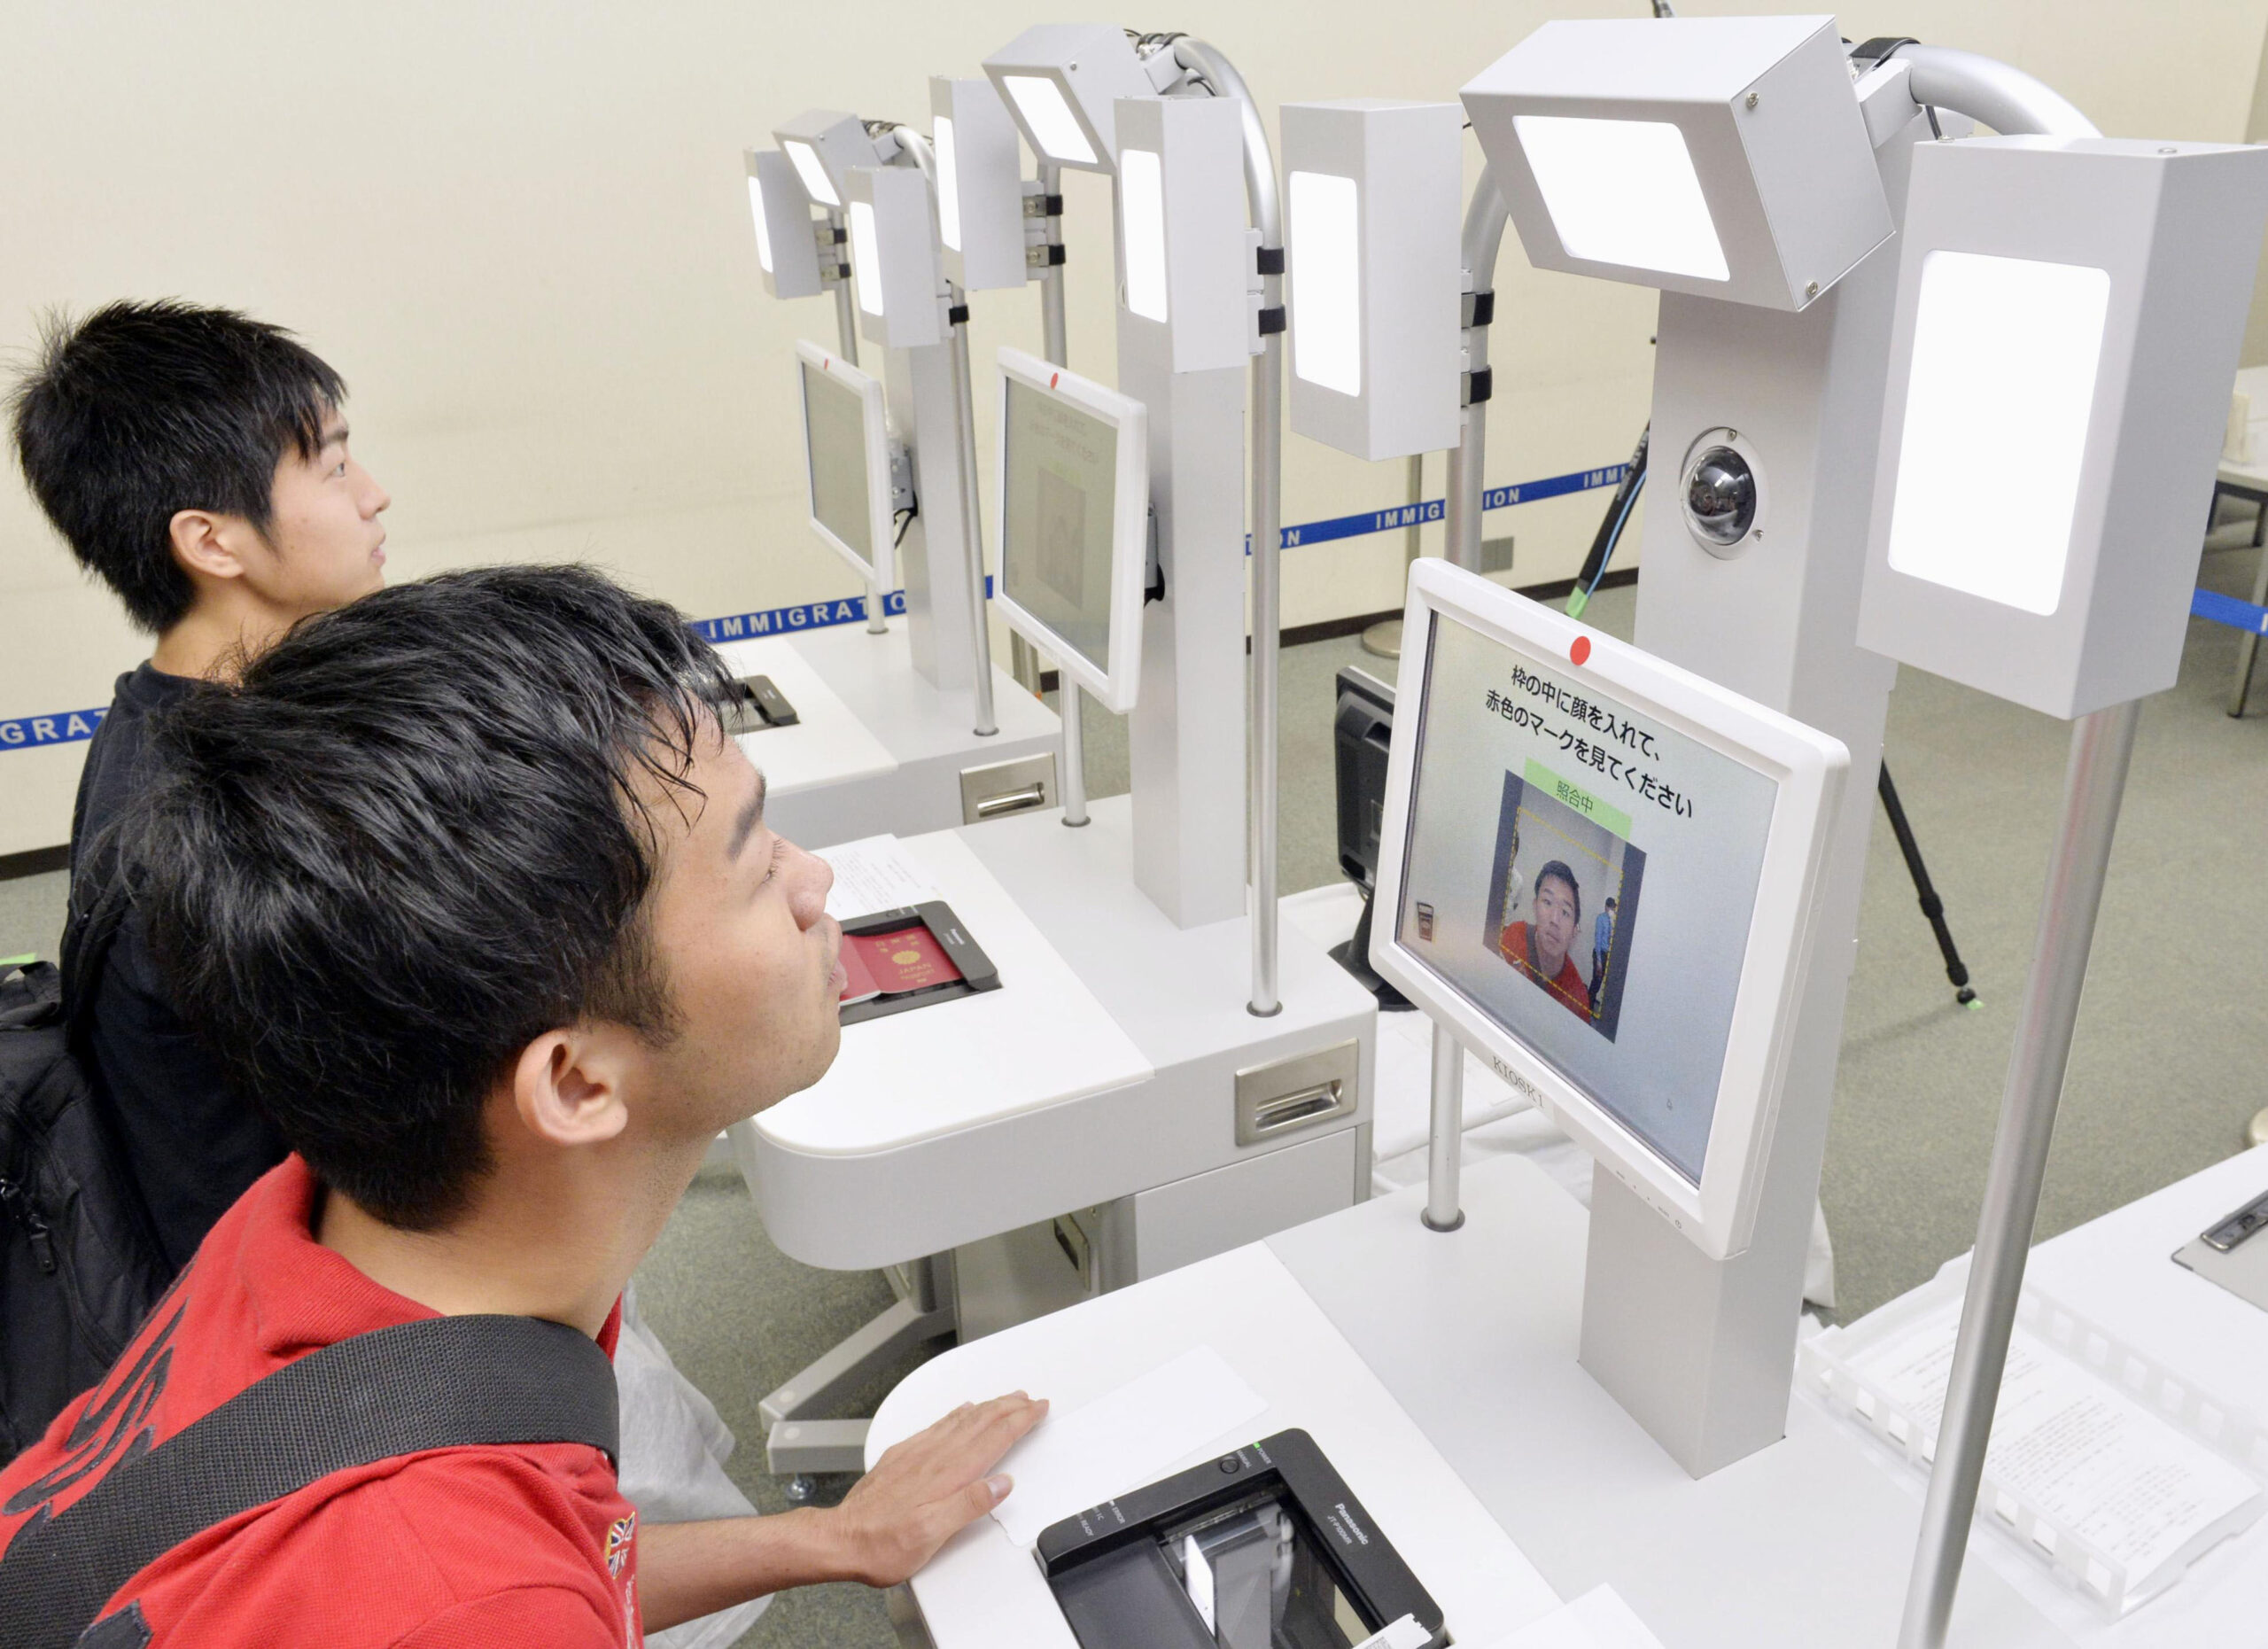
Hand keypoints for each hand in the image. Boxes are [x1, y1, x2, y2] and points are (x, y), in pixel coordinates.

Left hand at [827, 1391, 1048, 1586]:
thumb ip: (969, 1505)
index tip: (1038, 1409)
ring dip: (988, 1407)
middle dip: (1009, 1407)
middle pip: (981, 1422)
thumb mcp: (932, 1535)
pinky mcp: (902, 1456)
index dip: (1019, 1421)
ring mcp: (917, 1453)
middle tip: (1030, 1399)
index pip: (993, 1438)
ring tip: (1005, 1399)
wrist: (840, 1539)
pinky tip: (961, 1411)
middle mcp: (933, 1457)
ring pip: (961, 1420)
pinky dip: (957, 1414)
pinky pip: (937, 1425)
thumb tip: (1001, 1484)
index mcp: (947, 1474)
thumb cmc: (883, 1544)